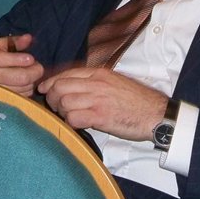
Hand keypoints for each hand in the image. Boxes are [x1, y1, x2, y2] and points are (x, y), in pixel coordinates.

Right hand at [0, 34, 43, 96]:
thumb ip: (15, 41)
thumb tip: (28, 38)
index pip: (2, 59)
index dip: (19, 59)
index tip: (31, 58)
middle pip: (18, 77)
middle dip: (34, 72)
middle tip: (39, 67)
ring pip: (22, 88)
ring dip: (31, 81)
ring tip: (31, 74)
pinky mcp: (1, 99)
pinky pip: (21, 97)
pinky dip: (27, 90)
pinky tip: (26, 84)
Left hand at [38, 67, 167, 139]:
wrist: (155, 113)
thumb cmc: (135, 100)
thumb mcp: (114, 82)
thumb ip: (94, 82)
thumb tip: (73, 85)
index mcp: (99, 73)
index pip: (66, 73)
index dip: (51, 82)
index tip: (44, 89)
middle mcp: (96, 83)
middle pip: (60, 87)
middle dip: (52, 98)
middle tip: (55, 107)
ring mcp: (98, 99)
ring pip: (64, 102)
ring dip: (61, 111)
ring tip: (68, 117)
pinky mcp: (101, 116)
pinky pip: (73, 117)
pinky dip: (70, 122)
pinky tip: (77, 125)